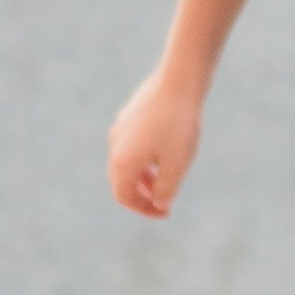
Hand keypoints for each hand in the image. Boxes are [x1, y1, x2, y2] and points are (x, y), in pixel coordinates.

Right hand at [110, 70, 202, 215]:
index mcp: (122, 163)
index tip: (165, 212)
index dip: (144, 210)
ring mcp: (120, 129)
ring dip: (143, 176)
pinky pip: (132, 145)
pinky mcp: (129, 116)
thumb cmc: (179, 126)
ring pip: (126, 162)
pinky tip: (165, 152)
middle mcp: (115, 147)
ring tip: (165, 178)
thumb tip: (159, 203)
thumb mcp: (177, 164)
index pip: (124, 197)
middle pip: (122, 181)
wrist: (178, 82)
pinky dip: (145, 158)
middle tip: (164, 200)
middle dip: (142, 195)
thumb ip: (166, 189)